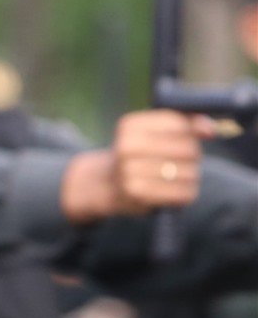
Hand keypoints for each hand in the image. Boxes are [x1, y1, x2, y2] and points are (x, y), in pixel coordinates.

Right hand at [61, 110, 210, 221]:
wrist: (107, 184)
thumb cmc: (141, 155)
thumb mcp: (154, 132)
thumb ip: (185, 124)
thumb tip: (211, 129)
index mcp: (129, 126)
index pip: (178, 124)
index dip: (192, 132)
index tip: (190, 138)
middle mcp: (126, 146)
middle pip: (187, 148)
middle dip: (193, 155)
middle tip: (184, 161)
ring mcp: (130, 171)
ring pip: (189, 172)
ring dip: (191, 176)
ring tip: (178, 177)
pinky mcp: (137, 194)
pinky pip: (182, 193)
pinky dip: (186, 192)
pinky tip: (176, 190)